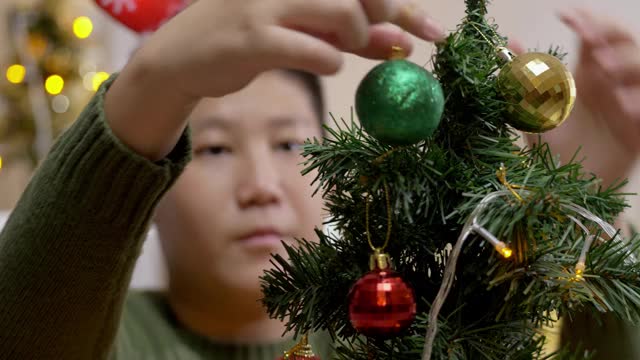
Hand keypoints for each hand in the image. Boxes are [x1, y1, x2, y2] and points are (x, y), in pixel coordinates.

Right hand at [135, 0, 445, 97]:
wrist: (184, 58)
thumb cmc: (249, 39)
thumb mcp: (304, 31)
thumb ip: (352, 35)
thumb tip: (403, 44)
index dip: (404, 8)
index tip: (435, 32)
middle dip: (388, 20)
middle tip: (388, 43)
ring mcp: (267, 4)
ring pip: (343, 13)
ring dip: (359, 39)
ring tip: (345, 50)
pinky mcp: (253, 37)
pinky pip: (313, 50)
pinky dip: (331, 61)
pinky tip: (325, 62)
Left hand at [528, 9, 639, 185]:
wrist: (564, 188)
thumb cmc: (549, 150)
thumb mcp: (532, 112)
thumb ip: (524, 78)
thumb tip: (510, 41)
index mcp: (584, 75)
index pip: (593, 35)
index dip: (586, 20)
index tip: (567, 18)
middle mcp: (608, 83)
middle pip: (624, 42)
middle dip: (610, 36)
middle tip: (592, 47)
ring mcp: (627, 102)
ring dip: (628, 64)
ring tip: (607, 73)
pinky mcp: (637, 128)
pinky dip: (639, 101)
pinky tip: (624, 108)